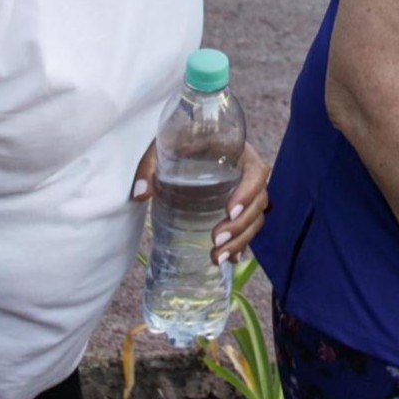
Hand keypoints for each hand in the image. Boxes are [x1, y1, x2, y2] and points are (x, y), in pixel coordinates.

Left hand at [129, 143, 271, 264]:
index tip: (229, 209)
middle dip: (240, 226)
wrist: (185, 139)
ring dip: (241, 241)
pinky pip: (248, 227)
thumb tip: (139, 194)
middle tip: (215, 241)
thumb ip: (150, 166)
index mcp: (238, 152)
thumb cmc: (178, 139)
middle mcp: (247, 173)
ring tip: (217, 258)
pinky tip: (229, 260)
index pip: (257, 171)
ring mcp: (245, 191)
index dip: (249, 191)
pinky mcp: (238, 206)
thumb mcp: (164, 145)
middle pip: (259, 202)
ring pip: (256, 219)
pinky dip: (241, 244)